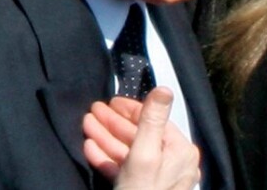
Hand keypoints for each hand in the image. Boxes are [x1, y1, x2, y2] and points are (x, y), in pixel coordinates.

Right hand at [83, 87, 200, 189]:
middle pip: (139, 136)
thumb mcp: (144, 155)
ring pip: (129, 152)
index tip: (108, 101)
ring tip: (86, 126)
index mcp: (180, 152)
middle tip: (91, 112)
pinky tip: (90, 148)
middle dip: (113, 123)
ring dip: (106, 138)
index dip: (129, 110)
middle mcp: (173, 163)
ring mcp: (158, 179)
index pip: (153, 120)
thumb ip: (152, 121)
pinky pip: (125, 170)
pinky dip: (108, 159)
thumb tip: (165, 88)